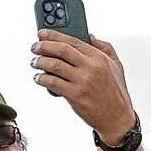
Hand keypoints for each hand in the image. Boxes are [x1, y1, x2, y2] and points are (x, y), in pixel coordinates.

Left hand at [31, 30, 135, 145]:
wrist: (116, 117)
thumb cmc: (115, 93)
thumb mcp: (116, 65)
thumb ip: (104, 47)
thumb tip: (90, 36)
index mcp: (98, 57)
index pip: (72, 40)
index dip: (54, 35)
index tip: (42, 33)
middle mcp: (90, 67)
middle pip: (61, 50)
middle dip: (43, 46)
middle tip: (34, 47)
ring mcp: (82, 81)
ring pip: (54, 65)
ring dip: (40, 62)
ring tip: (34, 62)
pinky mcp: (75, 95)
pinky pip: (53, 83)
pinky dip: (42, 79)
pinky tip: (39, 78)